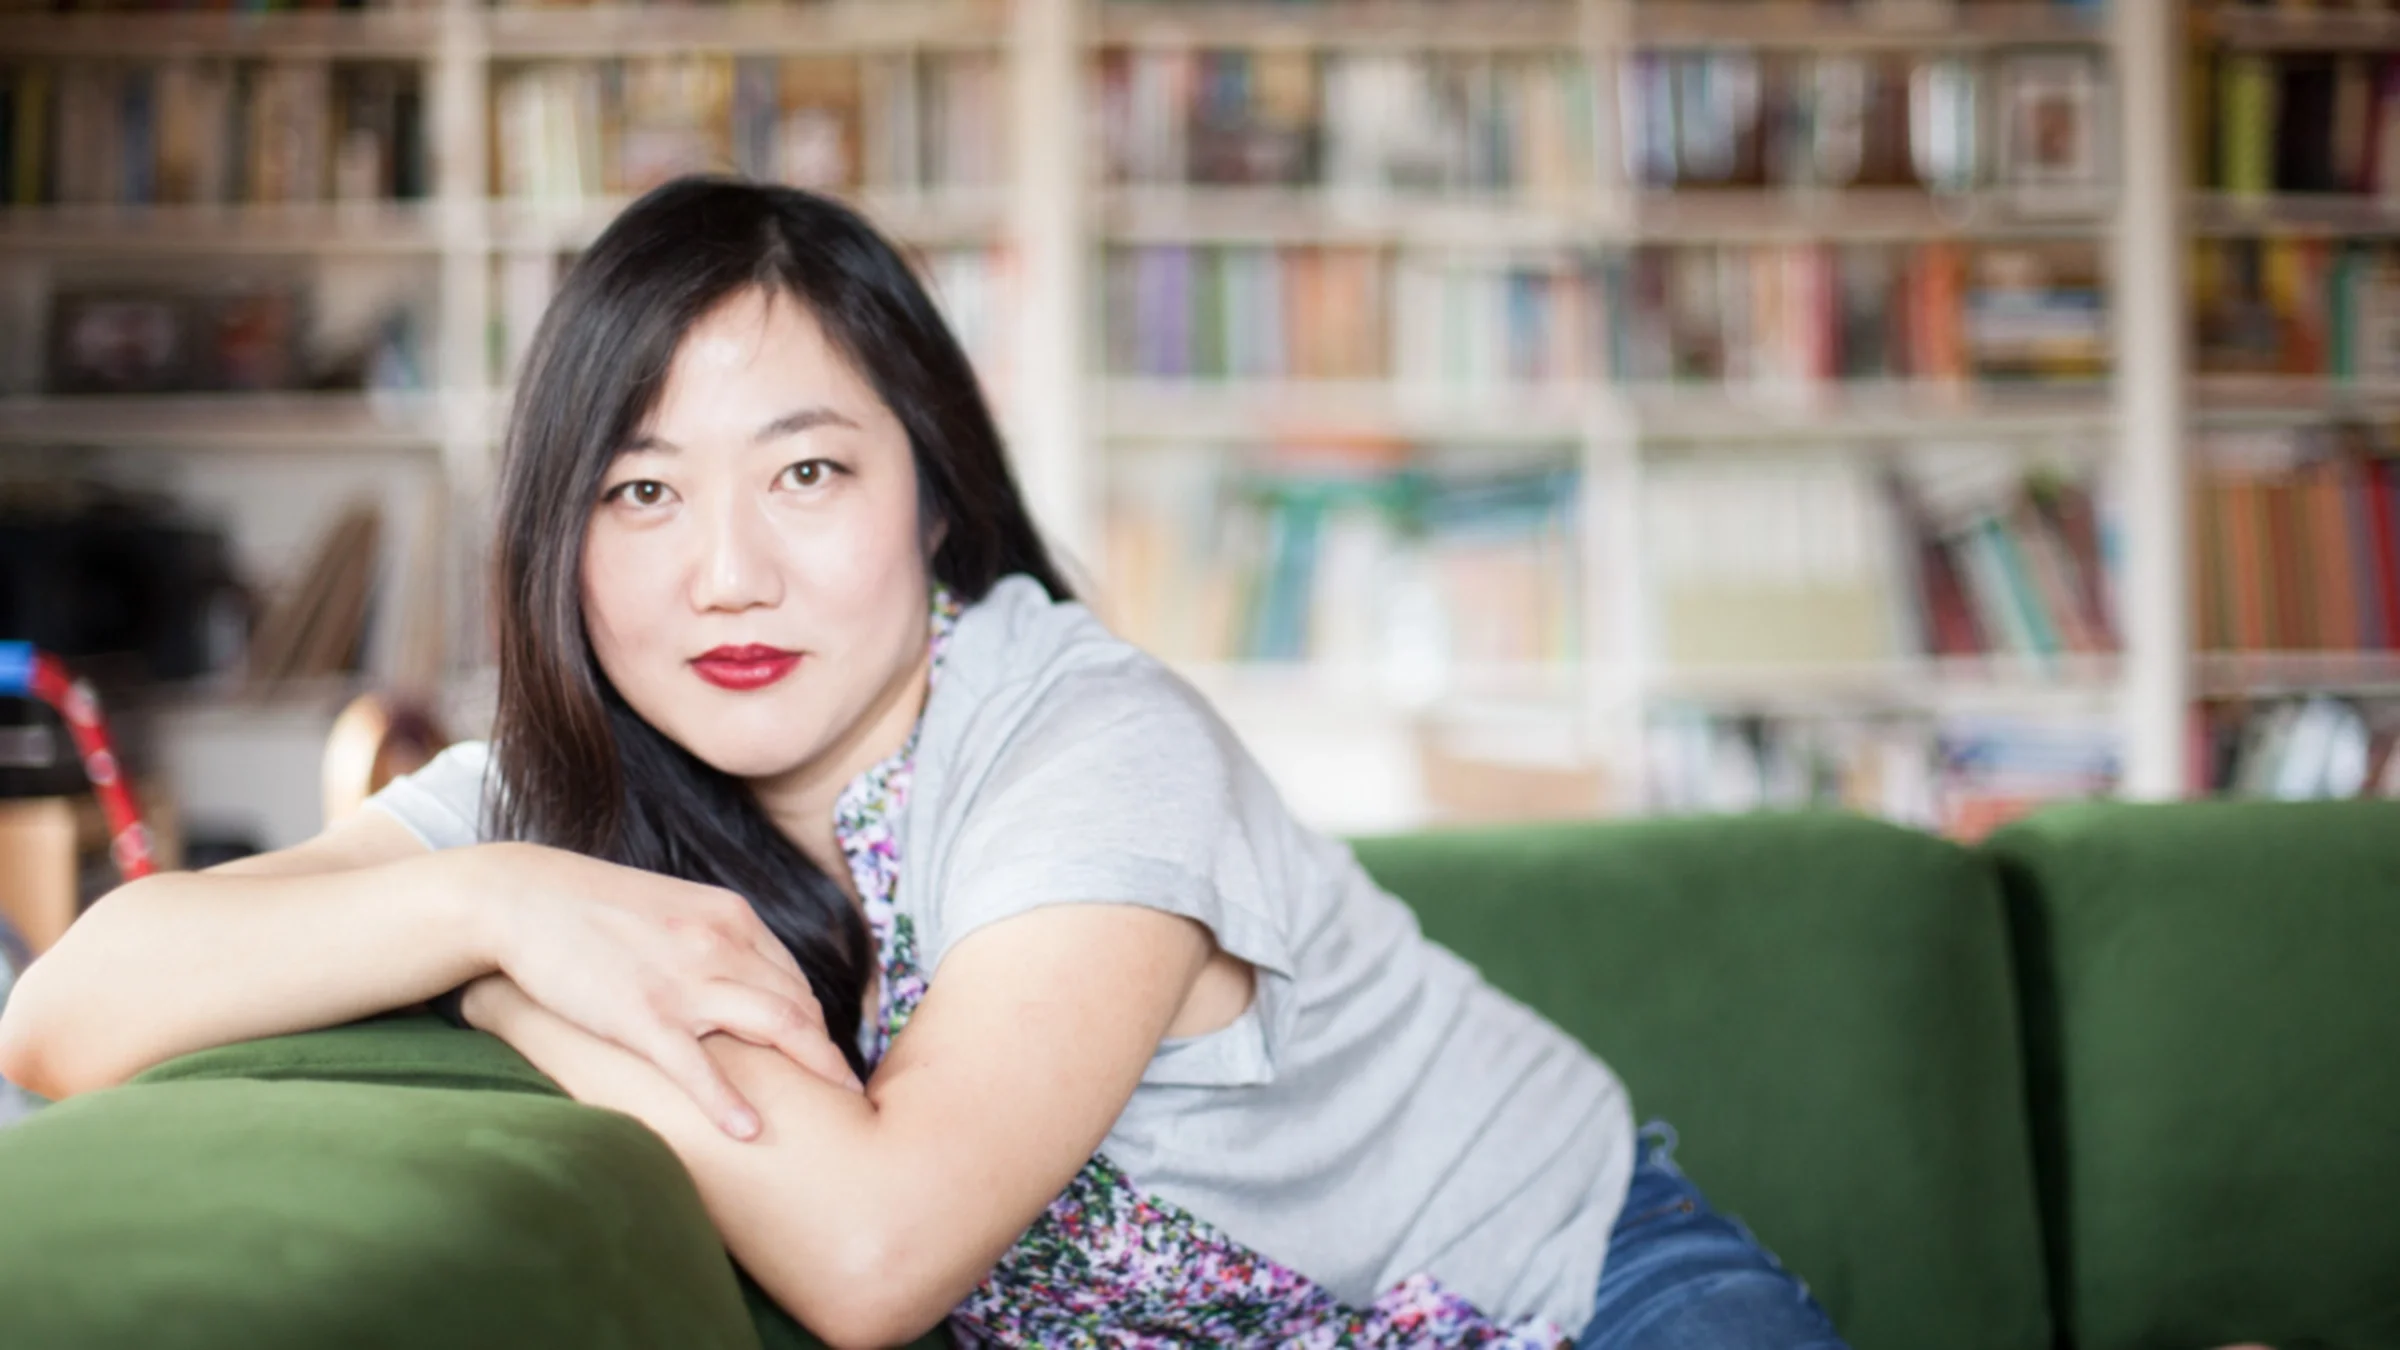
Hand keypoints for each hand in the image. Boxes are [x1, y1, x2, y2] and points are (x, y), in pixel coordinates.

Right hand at [462, 841, 863, 1139]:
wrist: (524, 897)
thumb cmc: (594, 908)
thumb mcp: (674, 908)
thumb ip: (716, 939)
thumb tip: (748, 979)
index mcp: (732, 917)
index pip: (794, 979)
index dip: (816, 1022)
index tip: (825, 1055)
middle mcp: (722, 944)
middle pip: (799, 1005)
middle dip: (829, 1051)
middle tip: (851, 1091)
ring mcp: (685, 981)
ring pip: (775, 1027)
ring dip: (814, 1069)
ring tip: (839, 1107)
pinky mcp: (642, 1016)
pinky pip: (698, 1066)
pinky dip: (728, 1101)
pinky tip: (749, 1130)